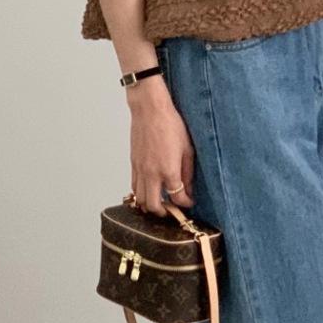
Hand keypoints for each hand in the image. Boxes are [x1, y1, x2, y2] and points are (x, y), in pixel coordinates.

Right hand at [128, 83, 195, 215]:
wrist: (149, 110)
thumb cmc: (170, 125)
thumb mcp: (187, 149)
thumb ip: (187, 173)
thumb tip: (188, 189)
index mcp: (168, 170)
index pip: (177, 198)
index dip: (185, 204)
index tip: (189, 203)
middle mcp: (152, 174)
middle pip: (154, 206)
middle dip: (164, 212)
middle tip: (172, 210)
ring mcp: (140, 170)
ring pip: (141, 199)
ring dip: (150, 205)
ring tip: (160, 203)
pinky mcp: (133, 164)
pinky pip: (134, 186)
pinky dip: (141, 193)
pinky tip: (149, 190)